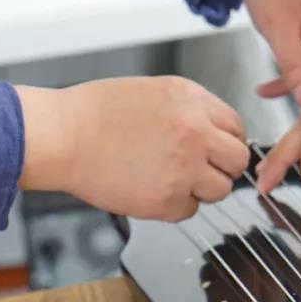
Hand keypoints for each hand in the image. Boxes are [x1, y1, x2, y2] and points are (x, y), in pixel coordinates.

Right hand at [16, 76, 249, 220]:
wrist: (62, 135)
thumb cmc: (94, 113)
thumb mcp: (153, 91)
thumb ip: (190, 109)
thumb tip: (213, 130)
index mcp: (192, 101)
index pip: (236, 127)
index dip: (225, 141)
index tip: (216, 150)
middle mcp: (195, 132)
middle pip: (238, 160)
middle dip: (222, 167)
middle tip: (202, 170)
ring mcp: (184, 167)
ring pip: (220, 190)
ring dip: (201, 189)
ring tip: (173, 180)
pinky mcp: (167, 198)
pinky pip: (190, 210)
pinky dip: (175, 206)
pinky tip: (153, 190)